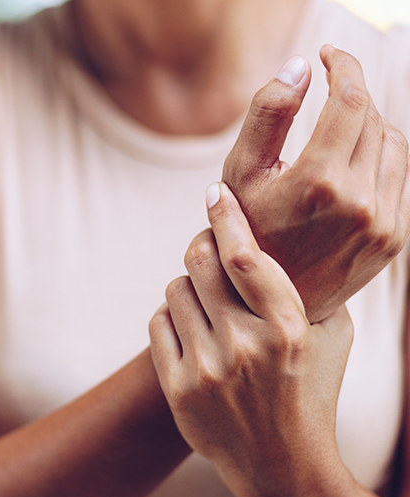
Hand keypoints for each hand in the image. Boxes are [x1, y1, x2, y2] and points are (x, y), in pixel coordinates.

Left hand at [149, 183, 360, 496]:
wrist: (282, 464)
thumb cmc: (308, 389)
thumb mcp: (328, 337)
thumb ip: (308, 287)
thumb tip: (277, 229)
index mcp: (289, 328)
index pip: (246, 256)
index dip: (226, 216)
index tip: (215, 193)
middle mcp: (247, 346)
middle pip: (198, 262)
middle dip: (200, 247)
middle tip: (208, 250)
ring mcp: (208, 369)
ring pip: (174, 289)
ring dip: (188, 288)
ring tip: (209, 307)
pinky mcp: (178, 389)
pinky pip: (157, 323)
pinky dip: (171, 319)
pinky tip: (192, 332)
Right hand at [222, 46, 409, 322]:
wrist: (267, 302)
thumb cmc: (246, 231)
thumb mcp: (240, 172)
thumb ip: (267, 113)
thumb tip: (300, 66)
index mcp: (319, 181)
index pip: (350, 99)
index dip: (343, 66)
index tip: (328, 55)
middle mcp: (360, 202)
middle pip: (373, 117)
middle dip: (351, 92)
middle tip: (327, 88)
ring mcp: (383, 223)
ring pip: (394, 144)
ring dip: (369, 123)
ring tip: (338, 126)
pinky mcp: (395, 239)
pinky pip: (399, 177)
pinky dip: (378, 157)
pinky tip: (350, 162)